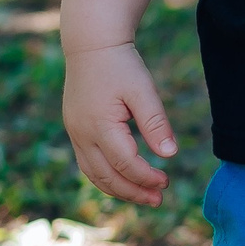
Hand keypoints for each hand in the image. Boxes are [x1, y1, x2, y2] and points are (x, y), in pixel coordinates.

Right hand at [62, 39, 177, 205]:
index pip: (124, 163)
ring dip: (118, 189)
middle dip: (132, 191)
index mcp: (99, 125)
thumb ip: (155, 123)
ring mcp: (75, 133)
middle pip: (106, 176)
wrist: (92, 45)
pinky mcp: (75, 130)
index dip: (145, 177)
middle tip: (158, 200)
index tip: (166, 182)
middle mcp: (81, 134)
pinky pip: (87, 163)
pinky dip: (105, 176)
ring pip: (94, 174)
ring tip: (144, 196)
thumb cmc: (121, 65)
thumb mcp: (143, 90)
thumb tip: (170, 155)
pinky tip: (123, 179)